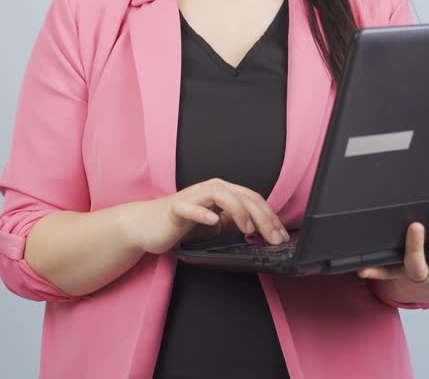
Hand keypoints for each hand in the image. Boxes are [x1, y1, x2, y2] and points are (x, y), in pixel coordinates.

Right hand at [121, 177, 288, 254]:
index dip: (271, 217)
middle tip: (274, 238)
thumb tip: (260, 231)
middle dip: (263, 217)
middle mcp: (211, 189)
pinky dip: (202, 213)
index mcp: (223, 192)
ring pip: (222, 195)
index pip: (253, 200)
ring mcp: (193, 196)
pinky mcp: (176, 207)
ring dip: (238, 210)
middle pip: (243, 197)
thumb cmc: (181, 224)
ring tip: (248, 229)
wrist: (146, 225)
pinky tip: (212, 221)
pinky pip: (190, 207)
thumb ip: (235, 223)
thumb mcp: (216, 225)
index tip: (282, 236)